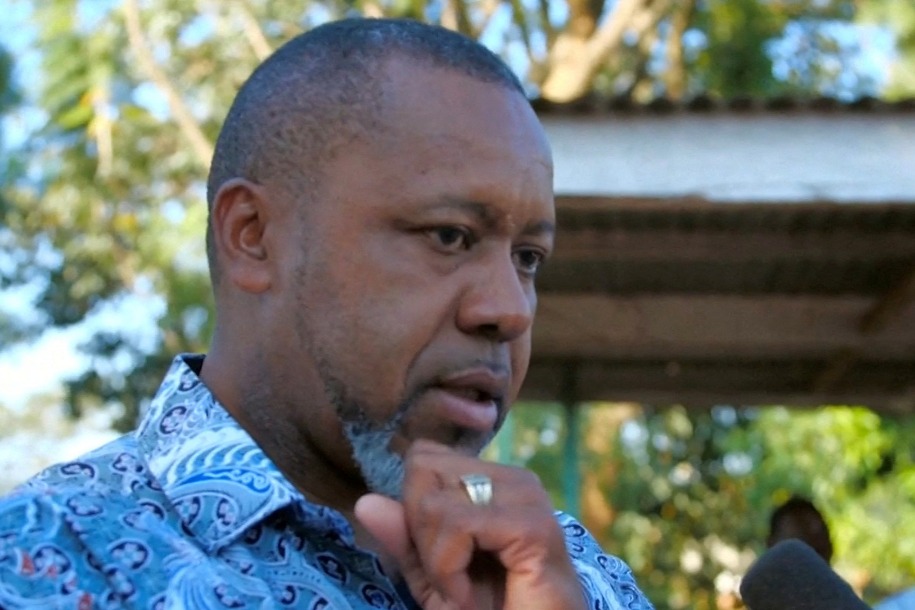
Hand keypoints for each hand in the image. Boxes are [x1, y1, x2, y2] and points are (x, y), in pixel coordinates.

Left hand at [354, 440, 586, 609]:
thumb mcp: (435, 578)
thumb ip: (405, 539)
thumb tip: (365, 501)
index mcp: (492, 480)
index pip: (422, 457)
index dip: (413, 509)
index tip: (439, 559)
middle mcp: (512, 478)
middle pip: (421, 469)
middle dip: (420, 532)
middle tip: (451, 577)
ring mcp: (527, 496)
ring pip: (434, 500)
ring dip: (436, 559)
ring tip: (463, 589)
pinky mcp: (533, 525)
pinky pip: (458, 525)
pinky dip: (449, 569)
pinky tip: (470, 596)